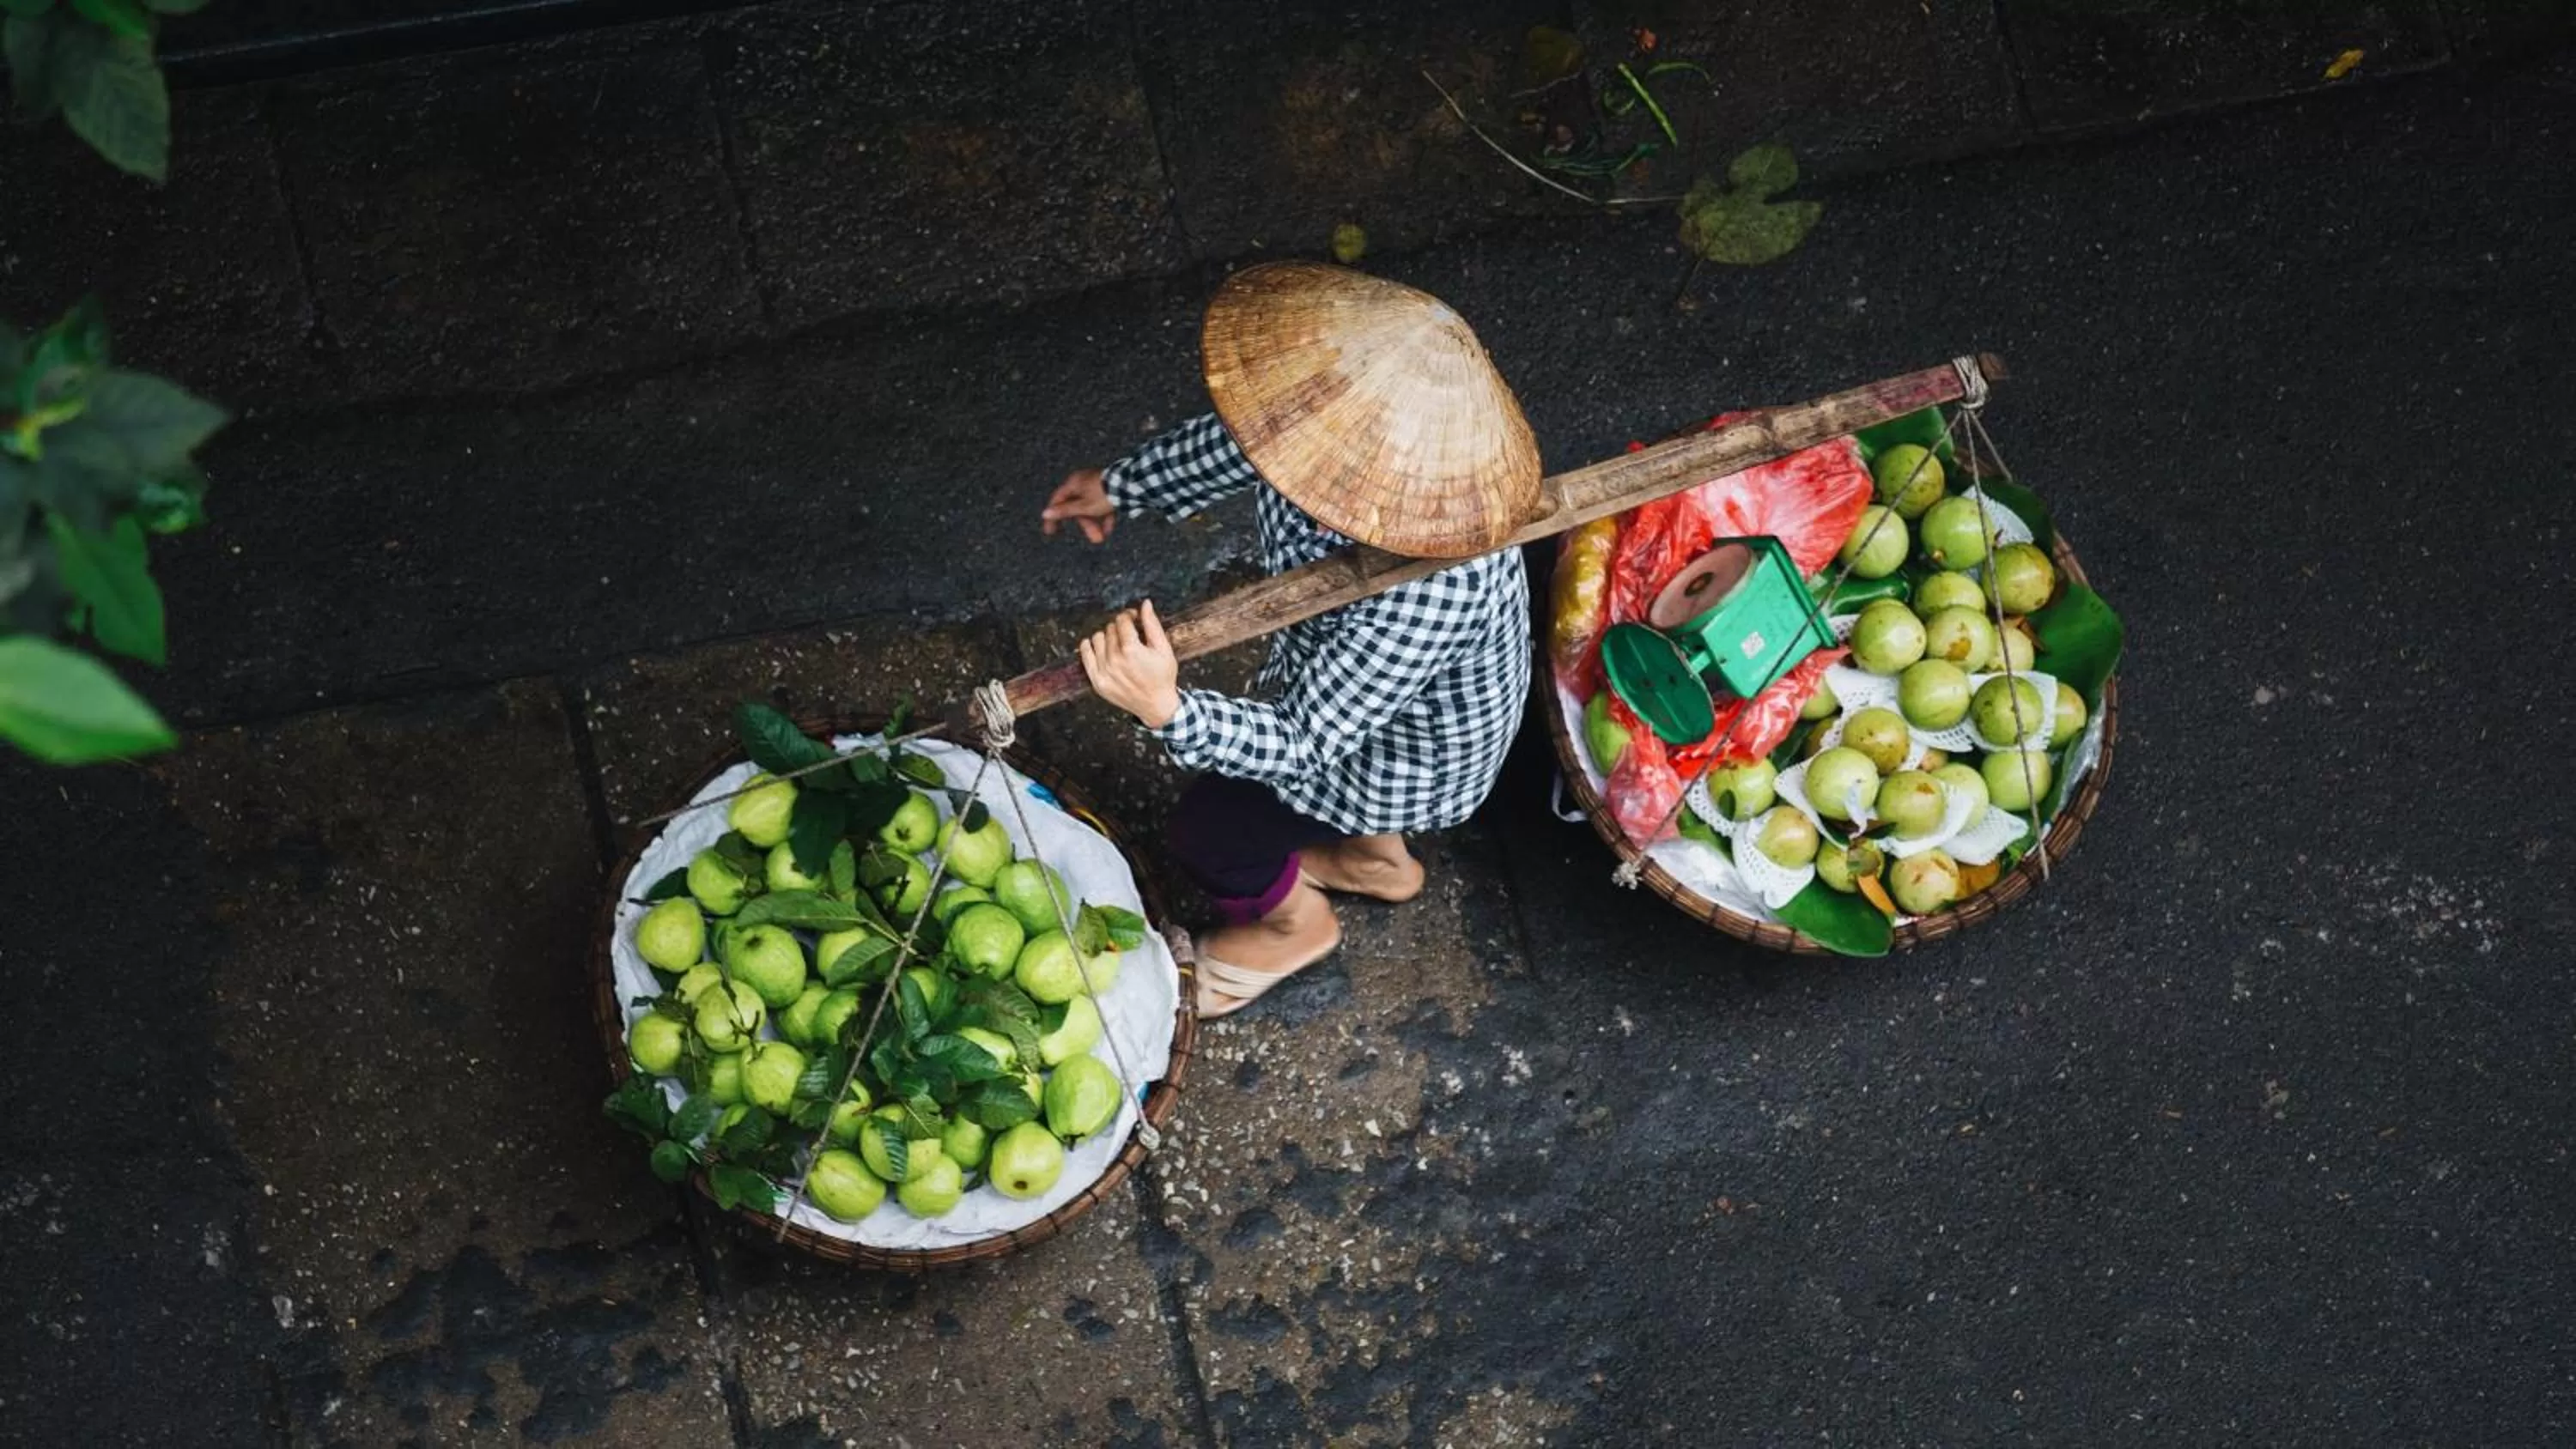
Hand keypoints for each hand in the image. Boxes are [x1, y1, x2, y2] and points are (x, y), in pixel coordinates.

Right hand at [1043, 469, 1115, 543]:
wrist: (1129, 485)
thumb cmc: (1104, 495)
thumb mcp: (1083, 507)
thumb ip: (1065, 511)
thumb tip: (1045, 513)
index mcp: (1073, 483)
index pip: (1057, 500)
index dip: (1053, 516)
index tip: (1050, 531)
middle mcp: (1083, 482)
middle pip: (1078, 506)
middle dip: (1085, 524)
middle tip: (1093, 539)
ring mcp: (1096, 485)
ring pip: (1091, 507)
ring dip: (1096, 523)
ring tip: (1102, 537)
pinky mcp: (1108, 488)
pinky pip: (1102, 504)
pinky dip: (1104, 516)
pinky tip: (1109, 529)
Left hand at [1079, 602, 1179, 727]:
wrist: (1156, 705)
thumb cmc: (1163, 676)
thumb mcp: (1163, 649)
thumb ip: (1152, 625)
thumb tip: (1145, 604)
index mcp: (1132, 650)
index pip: (1122, 621)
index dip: (1129, 615)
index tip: (1134, 618)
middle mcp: (1115, 660)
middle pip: (1110, 629)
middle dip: (1120, 628)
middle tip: (1129, 634)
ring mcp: (1104, 672)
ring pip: (1097, 639)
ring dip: (1106, 637)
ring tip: (1117, 644)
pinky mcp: (1097, 681)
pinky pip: (1085, 655)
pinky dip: (1088, 647)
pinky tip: (1095, 645)